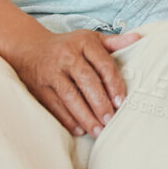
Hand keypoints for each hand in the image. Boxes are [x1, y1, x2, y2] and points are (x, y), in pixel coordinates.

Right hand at [12, 29, 140, 136]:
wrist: (28, 48)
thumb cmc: (68, 46)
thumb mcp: (90, 38)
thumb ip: (114, 42)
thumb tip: (138, 38)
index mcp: (84, 43)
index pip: (103, 64)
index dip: (114, 84)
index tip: (121, 102)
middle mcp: (66, 56)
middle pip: (86, 82)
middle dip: (100, 103)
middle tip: (110, 120)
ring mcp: (51, 72)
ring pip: (69, 96)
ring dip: (85, 116)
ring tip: (98, 131)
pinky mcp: (38, 87)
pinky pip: (54, 106)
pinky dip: (67, 119)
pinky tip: (80, 129)